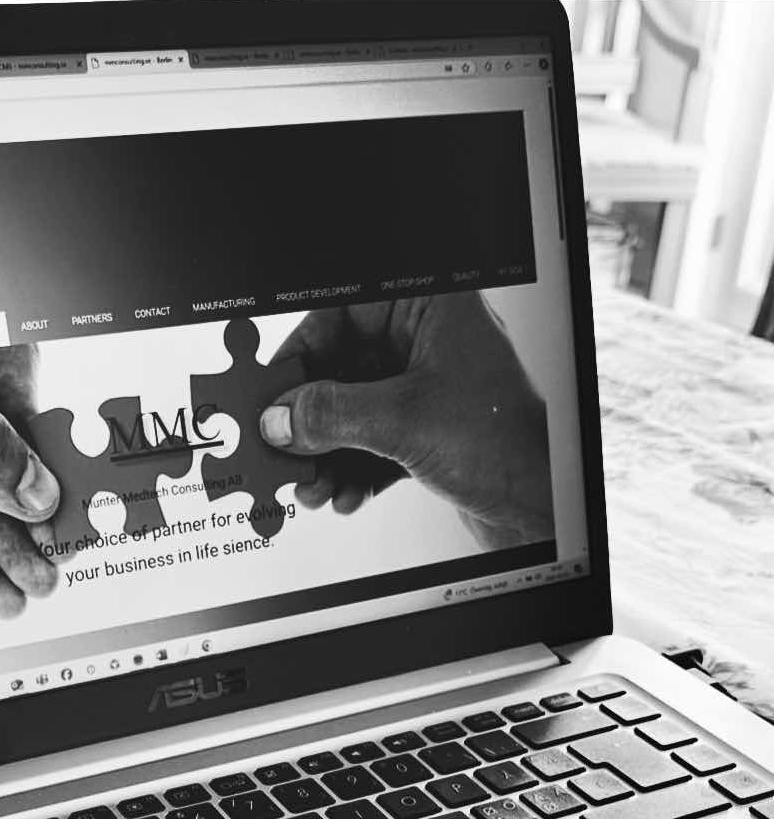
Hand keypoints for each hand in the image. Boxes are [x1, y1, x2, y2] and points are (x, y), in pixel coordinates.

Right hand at [259, 295, 553, 550]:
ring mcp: (427, 387)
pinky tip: (345, 495)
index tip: (276, 389)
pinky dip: (351, 470)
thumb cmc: (507, 446)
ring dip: (326, 453)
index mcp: (432, 308)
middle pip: (341, 367)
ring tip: (314, 486)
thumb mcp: (402, 424)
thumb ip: (332, 414)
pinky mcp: (426, 431)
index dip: (304, 350)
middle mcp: (428, 341)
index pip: (344, 311)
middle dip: (312, 418)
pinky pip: (369, 442)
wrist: (542, 509)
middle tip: (285, 448)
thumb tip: (280, 416)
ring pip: (351, 410)